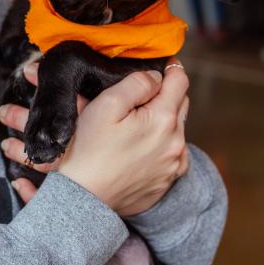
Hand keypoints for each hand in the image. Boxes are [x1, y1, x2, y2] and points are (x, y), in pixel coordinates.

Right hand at [0, 61, 189, 216]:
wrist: (83, 199)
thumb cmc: (89, 150)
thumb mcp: (106, 105)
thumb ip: (136, 83)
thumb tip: (156, 77)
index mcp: (164, 120)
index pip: (180, 81)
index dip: (169, 68)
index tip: (159, 65)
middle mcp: (176, 143)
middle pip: (180, 104)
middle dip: (164, 96)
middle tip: (138, 96)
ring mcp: (173, 166)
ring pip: (176, 130)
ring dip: (162, 122)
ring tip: (134, 124)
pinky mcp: (166, 182)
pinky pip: (171, 155)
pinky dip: (160, 146)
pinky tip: (137, 148)